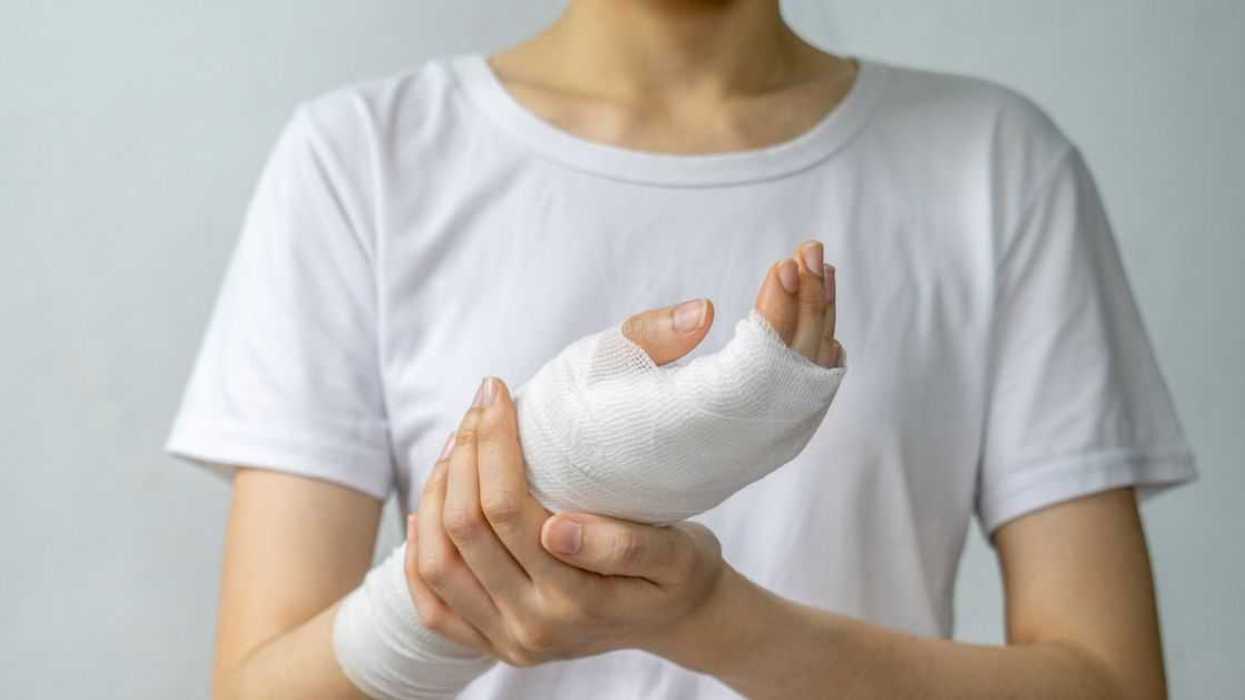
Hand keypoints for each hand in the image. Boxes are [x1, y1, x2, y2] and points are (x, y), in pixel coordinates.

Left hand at [404, 238, 838, 666]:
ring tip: (458, 445)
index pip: (508, 509)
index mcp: (577, 601)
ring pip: (438, 561)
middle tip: (480, 406)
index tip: (498, 393)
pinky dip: (419, 552)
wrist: (682, 622)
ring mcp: (508, 641)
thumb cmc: (681, 572)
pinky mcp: (492, 645)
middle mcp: (534, 627)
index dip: (493, 442)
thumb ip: (628, 546)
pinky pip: (433, 604)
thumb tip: (556, 531)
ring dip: (437, 493)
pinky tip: (430, 508)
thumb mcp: (679, 553)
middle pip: (467, 528)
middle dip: (465, 452)